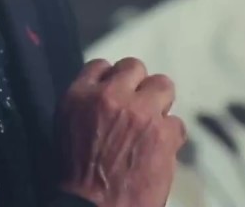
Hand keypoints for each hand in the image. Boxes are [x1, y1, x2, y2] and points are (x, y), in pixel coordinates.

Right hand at [55, 58, 185, 206]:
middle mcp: (110, 97)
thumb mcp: (67, 129)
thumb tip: (108, 93)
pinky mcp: (163, 133)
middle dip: (138, 86)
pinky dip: (171, 137)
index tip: (116, 93)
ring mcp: (139, 112)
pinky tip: (159, 151)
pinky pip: (177, 123)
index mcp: (79, 97)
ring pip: (163, 85)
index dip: (111, 80)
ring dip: (159, 103)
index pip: (100, 66)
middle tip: (138, 107)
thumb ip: (87, 105)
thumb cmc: (78, 178)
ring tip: (153, 124)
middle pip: (134, 67)